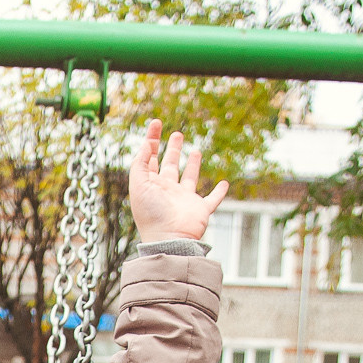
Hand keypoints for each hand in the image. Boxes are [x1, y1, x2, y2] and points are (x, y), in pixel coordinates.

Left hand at [128, 119, 227, 244]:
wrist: (169, 239)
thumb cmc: (151, 214)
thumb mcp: (139, 184)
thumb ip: (140, 163)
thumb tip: (146, 144)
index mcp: (152, 184)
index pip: (150, 158)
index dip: (152, 140)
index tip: (156, 123)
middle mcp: (167, 191)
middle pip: (170, 165)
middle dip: (173, 150)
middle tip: (177, 134)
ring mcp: (184, 200)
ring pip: (190, 178)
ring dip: (193, 165)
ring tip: (196, 151)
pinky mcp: (200, 210)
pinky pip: (212, 200)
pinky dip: (219, 192)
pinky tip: (224, 183)